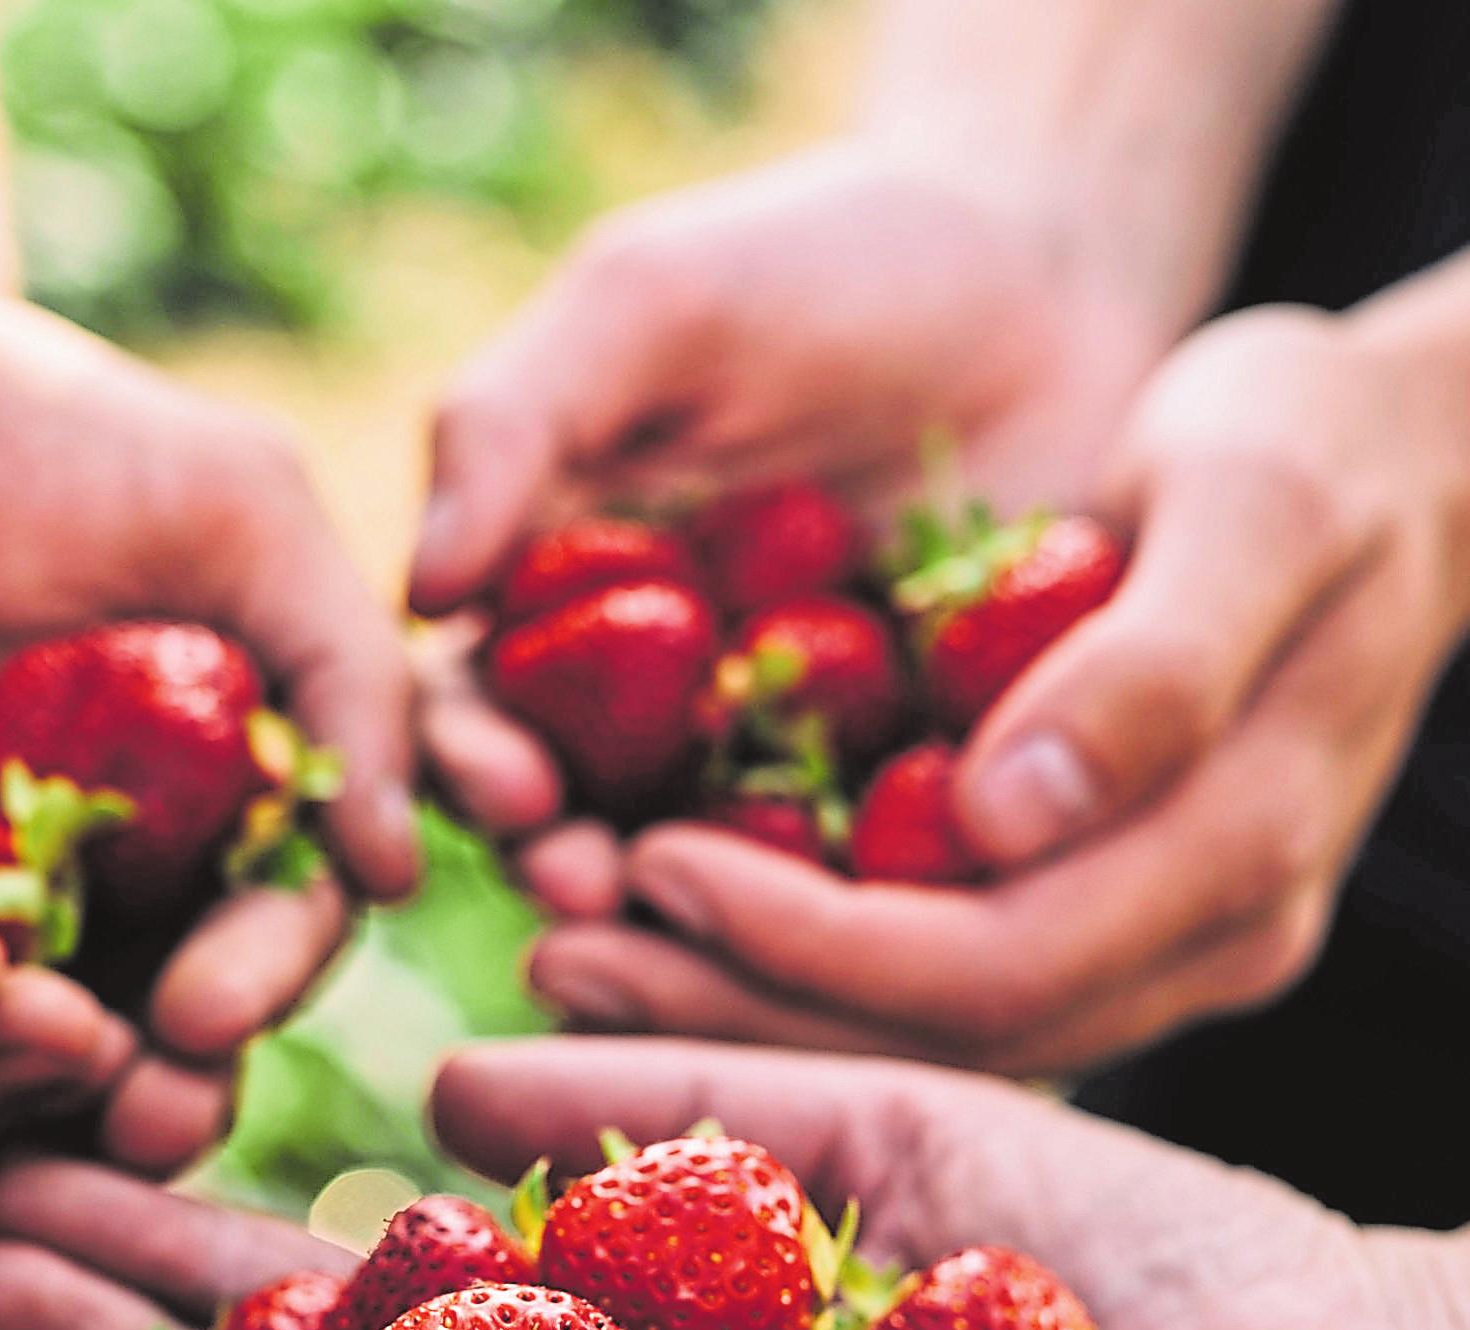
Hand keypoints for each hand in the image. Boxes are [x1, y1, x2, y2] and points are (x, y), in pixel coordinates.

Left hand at [0, 293, 421, 1164]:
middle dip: (146, 1085)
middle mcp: (108, 890)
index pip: (269, 926)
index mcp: (224, 815)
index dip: (249, 981)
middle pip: (149, 1024)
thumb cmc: (47, 427)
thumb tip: (399, 868)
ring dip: (4, 1077)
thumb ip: (345, 665)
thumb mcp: (236, 510)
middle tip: (127, 1121)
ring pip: (4, 1037)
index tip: (202, 1016)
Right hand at [410, 143, 1189, 890]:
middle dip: (574, 865)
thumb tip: (419, 588)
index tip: (507, 787)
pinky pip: (880, 873)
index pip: (479, 710)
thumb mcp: (651, 303)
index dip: (473, 761)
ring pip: (724, 878)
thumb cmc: (821, 261)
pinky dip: (868, 905)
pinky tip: (876, 922)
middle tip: (588, 886)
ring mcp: (782, 766)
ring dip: (707, 916)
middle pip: (584, 822)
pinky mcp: (914, 795)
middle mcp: (648, 710)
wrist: (1050, 278)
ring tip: (715, 928)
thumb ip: (514, 418)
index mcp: (553, 606)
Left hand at [522, 308, 1469, 1071]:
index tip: (651, 864)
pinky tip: (669, 941)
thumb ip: (1152, 657)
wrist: (1397, 471)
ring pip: (933, 1045)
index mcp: (1240, 850)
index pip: (995, 963)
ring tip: (573, 961)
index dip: (810, 941)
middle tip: (551, 955)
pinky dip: (798, 981)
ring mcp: (1165, 955)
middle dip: (739, 1007)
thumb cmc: (1311, 447)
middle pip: (945, 1040)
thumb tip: (1003, 814)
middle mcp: (1205, 944)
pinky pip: (938, 997)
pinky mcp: (1111, 930)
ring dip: (745, 1014)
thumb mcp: (1258, 494)